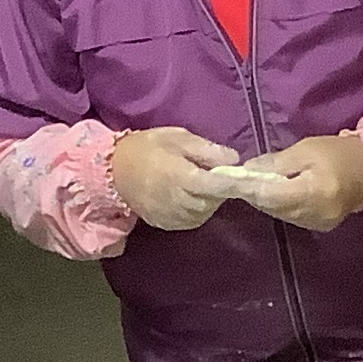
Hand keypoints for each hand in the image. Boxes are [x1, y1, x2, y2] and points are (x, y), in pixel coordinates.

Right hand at [110, 128, 243, 231]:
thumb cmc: (147, 147)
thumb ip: (206, 149)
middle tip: (213, 174)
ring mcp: (171, 216)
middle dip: (219, 189)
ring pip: (204, 213)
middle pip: (213, 201)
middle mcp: (179, 201)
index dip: (236, 184)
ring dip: (208, 201)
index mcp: (182, 177)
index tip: (249, 180)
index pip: (217, 186)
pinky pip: (191, 221)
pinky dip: (196, 210)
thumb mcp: (177, 137)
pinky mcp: (165, 224)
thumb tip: (233, 159)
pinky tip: (188, 197)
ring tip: (199, 184)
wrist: (113, 170)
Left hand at [223, 133, 362, 232]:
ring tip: (257, 185)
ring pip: (279, 214)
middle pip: (273, 207)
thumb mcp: (306, 149)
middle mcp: (315, 214)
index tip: (230, 179)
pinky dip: (280, 205)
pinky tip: (277, 193)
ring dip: (266, 200)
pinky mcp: (319, 227)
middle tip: (241, 179)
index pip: (272, 195)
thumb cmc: (337, 153)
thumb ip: (276, 162)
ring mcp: (318, 224)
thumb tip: (248, 170)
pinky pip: (290, 217)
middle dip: (255, 193)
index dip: (249, 188)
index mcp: (314, 192)